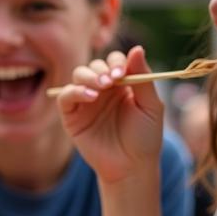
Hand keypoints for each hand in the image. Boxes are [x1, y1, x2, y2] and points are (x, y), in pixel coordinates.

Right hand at [57, 45, 163, 183]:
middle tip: (111, 81)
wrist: (131, 167)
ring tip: (101, 88)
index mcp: (122, 84)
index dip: (117, 62)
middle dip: (101, 69)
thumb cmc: (144, 138)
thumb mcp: (150, 106)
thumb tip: (136, 48)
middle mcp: (102, 90)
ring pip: (79, 76)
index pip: (114, 61)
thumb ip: (143, 78)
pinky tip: (90, 97)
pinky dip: (74, 92)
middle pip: (94, 65)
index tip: (122, 73)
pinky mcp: (71, 116)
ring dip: (89, 77)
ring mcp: (85, 102)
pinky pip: (66, 97)